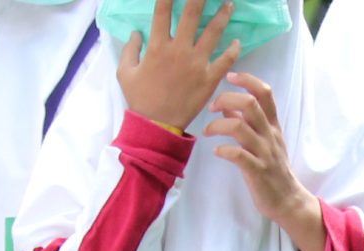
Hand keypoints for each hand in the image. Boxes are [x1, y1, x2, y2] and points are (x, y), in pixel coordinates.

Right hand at [116, 0, 238, 134]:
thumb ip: (130, 49)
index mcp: (157, 46)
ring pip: (213, 33)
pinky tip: (237, 41)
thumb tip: (136, 32)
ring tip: (229, 3)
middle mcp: (179, 50)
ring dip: (222, 15)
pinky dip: (233, 50)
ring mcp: (197, 64)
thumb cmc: (140, 99)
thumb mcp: (125, 72)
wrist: (157, 126)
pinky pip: (226, 61)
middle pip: (192, 14)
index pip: (163, 10)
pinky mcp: (210, 79)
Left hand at [205, 74, 322, 250]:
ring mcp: (264, 153)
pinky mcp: (257, 172)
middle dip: (226, 99)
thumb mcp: (264, 141)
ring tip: (207, 131)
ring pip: (240, 127)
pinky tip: (217, 151)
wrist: (288, 200)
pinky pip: (238, 155)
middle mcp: (269, 135)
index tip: (229, 76)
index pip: (264, 93)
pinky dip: (224, 150)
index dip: (247, 79)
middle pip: (249, 104)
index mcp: (272, 125)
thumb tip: (226, 106)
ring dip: (218, 125)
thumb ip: (247, 122)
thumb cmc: (272, 169)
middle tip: (212, 106)